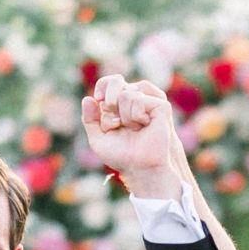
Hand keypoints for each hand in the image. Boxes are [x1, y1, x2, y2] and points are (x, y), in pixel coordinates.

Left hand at [80, 74, 185, 199]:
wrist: (139, 166)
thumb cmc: (122, 156)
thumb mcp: (98, 139)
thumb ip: (89, 120)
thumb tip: (88, 98)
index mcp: (120, 104)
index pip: (108, 82)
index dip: (102, 87)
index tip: (98, 99)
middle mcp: (134, 99)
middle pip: (115, 82)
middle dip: (110, 104)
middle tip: (117, 123)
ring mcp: (148, 101)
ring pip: (126, 94)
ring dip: (124, 117)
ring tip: (134, 129)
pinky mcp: (160, 105)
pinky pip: (139, 99)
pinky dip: (135, 116)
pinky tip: (143, 125)